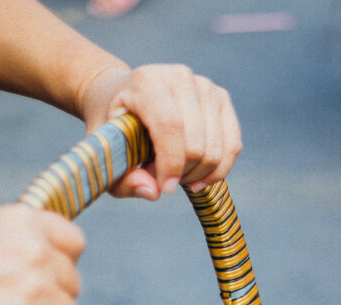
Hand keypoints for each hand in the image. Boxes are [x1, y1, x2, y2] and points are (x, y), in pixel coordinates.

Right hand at [0, 204, 83, 304]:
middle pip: (73, 286)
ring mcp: (31, 292)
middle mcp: (35, 253)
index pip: (75, 244)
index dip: (59, 263)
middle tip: (10, 302)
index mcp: (25, 222)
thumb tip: (55, 265)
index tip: (39, 273)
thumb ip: (23, 242)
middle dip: (48, 298)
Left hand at [79, 63, 241, 199]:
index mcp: (147, 81)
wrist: (129, 97)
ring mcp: (206, 86)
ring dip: (197, 174)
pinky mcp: (222, 99)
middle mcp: (180, 76)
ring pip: (215, 150)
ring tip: (176, 173)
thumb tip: (153, 192)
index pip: (169, 125)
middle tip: (161, 178)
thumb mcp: (108, 154)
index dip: (171, 163)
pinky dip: (217, 171)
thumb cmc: (117, 128)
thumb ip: (123, 178)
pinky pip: (232, 147)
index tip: (165, 188)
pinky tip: (198, 176)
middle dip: (181, 173)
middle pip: (196, 143)